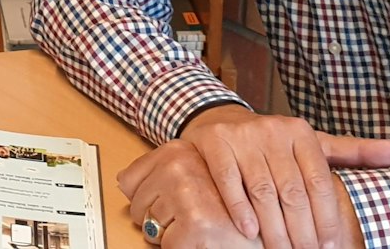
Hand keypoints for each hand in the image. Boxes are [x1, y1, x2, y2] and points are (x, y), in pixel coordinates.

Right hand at [121, 105, 389, 248]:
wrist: (222, 122)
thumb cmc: (276, 144)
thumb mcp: (314, 145)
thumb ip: (355, 152)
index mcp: (302, 133)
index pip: (320, 182)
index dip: (327, 218)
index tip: (331, 246)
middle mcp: (274, 130)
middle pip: (292, 190)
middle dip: (301, 230)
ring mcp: (243, 136)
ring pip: (262, 190)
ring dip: (273, 227)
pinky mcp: (216, 143)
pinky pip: (230, 181)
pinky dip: (239, 208)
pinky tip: (248, 231)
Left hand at [126, 165, 260, 248]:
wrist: (268, 231)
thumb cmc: (233, 204)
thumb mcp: (195, 173)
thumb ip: (163, 171)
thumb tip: (121, 181)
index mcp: (180, 149)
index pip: (128, 178)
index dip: (144, 200)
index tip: (162, 203)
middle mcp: (181, 165)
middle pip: (136, 204)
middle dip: (158, 219)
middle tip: (191, 218)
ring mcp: (187, 193)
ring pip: (150, 226)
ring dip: (172, 235)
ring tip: (201, 227)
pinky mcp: (194, 224)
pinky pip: (166, 245)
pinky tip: (204, 239)